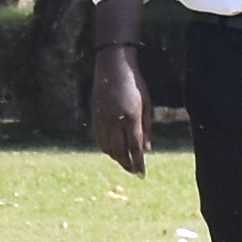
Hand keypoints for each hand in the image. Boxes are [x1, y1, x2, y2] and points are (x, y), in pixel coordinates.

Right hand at [86, 42, 152, 174]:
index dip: (138, 163)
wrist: (112, 66)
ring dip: (116, 157)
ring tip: (125, 161)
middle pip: (120, 151)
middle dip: (127, 164)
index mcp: (130, 117)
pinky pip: (99, 139)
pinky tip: (113, 150)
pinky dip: (106, 148)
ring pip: (108, 147)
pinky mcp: (95, 116)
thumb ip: (146, 128)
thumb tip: (147, 150)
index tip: (141, 175)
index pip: (134, 147)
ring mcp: (103, 118)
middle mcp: (115, 120)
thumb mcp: (146, 104)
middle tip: (134, 172)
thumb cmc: (134, 83)